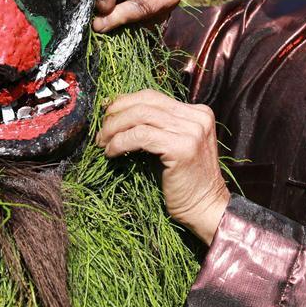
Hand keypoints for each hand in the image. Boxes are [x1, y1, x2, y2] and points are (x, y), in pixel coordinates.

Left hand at [96, 89, 229, 244]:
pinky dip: (120, 142)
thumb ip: (155, 127)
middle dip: (116, 114)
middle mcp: (197, 117)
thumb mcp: (170, 145)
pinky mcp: (182, 147)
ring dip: (114, 128)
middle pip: (146, 102)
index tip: (105, 114)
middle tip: (100, 132)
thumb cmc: (182, 182)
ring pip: (141, 116)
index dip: (125, 102)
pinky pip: (141, 136)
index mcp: (198, 112)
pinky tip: (112, 153)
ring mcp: (192, 131)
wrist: (205, 209)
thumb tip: (117, 114)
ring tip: (102, 143)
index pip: (153, 96)